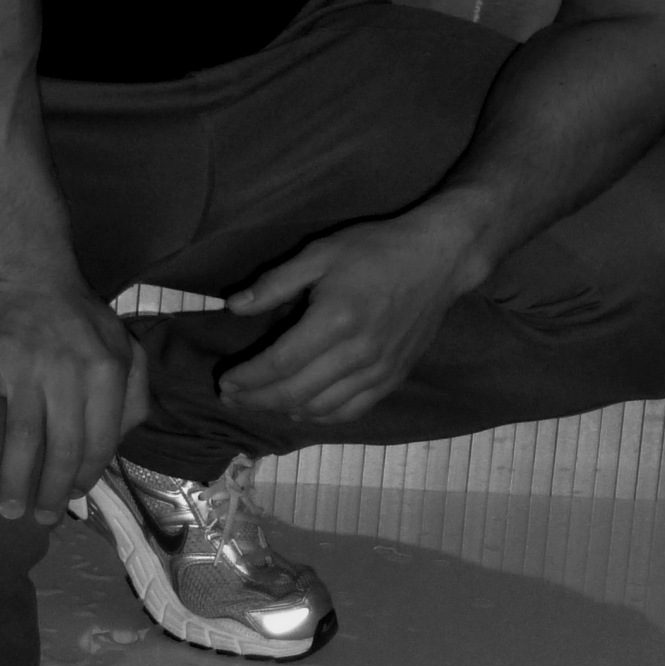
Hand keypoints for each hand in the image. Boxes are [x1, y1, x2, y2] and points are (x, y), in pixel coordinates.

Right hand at [0, 273, 148, 522]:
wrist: (26, 266)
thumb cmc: (75, 313)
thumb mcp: (120, 343)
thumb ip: (133, 390)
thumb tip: (123, 439)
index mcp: (106, 372)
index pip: (100, 441)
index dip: (88, 476)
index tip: (75, 496)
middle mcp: (69, 374)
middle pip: (62, 449)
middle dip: (53, 492)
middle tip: (42, 519)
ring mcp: (25, 367)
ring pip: (21, 438)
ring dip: (13, 480)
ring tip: (8, 509)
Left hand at [218, 207, 479, 424]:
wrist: (439, 259)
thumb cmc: (376, 249)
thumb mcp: (321, 253)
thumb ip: (276, 283)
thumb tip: (234, 307)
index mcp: (335, 319)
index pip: (280, 363)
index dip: (249, 378)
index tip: (226, 382)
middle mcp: (357, 353)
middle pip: (296, 393)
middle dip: (258, 400)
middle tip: (232, 398)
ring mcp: (379, 370)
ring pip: (322, 408)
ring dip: (285, 411)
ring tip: (261, 403)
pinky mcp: (394, 377)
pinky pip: (353, 410)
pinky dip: (323, 416)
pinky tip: (304, 410)